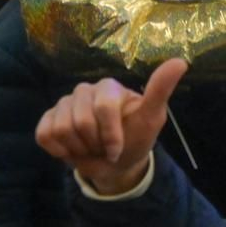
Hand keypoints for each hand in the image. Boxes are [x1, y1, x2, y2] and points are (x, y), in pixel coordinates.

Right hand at [36, 59, 187, 195]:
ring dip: (79, 148)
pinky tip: (72, 148)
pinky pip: (44, 135)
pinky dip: (60, 150)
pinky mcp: (47, 118)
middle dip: (95, 144)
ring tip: (91, 147)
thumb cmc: (135, 138)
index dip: (110, 135)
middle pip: (80, 122)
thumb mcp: (152, 117)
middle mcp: (85, 90)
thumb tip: (180, 61)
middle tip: (105, 147)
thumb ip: (161, 90)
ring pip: (61, 129)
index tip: (118, 148)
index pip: (104, 109)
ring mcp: (63, 103)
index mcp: (109, 87)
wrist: (116, 165)